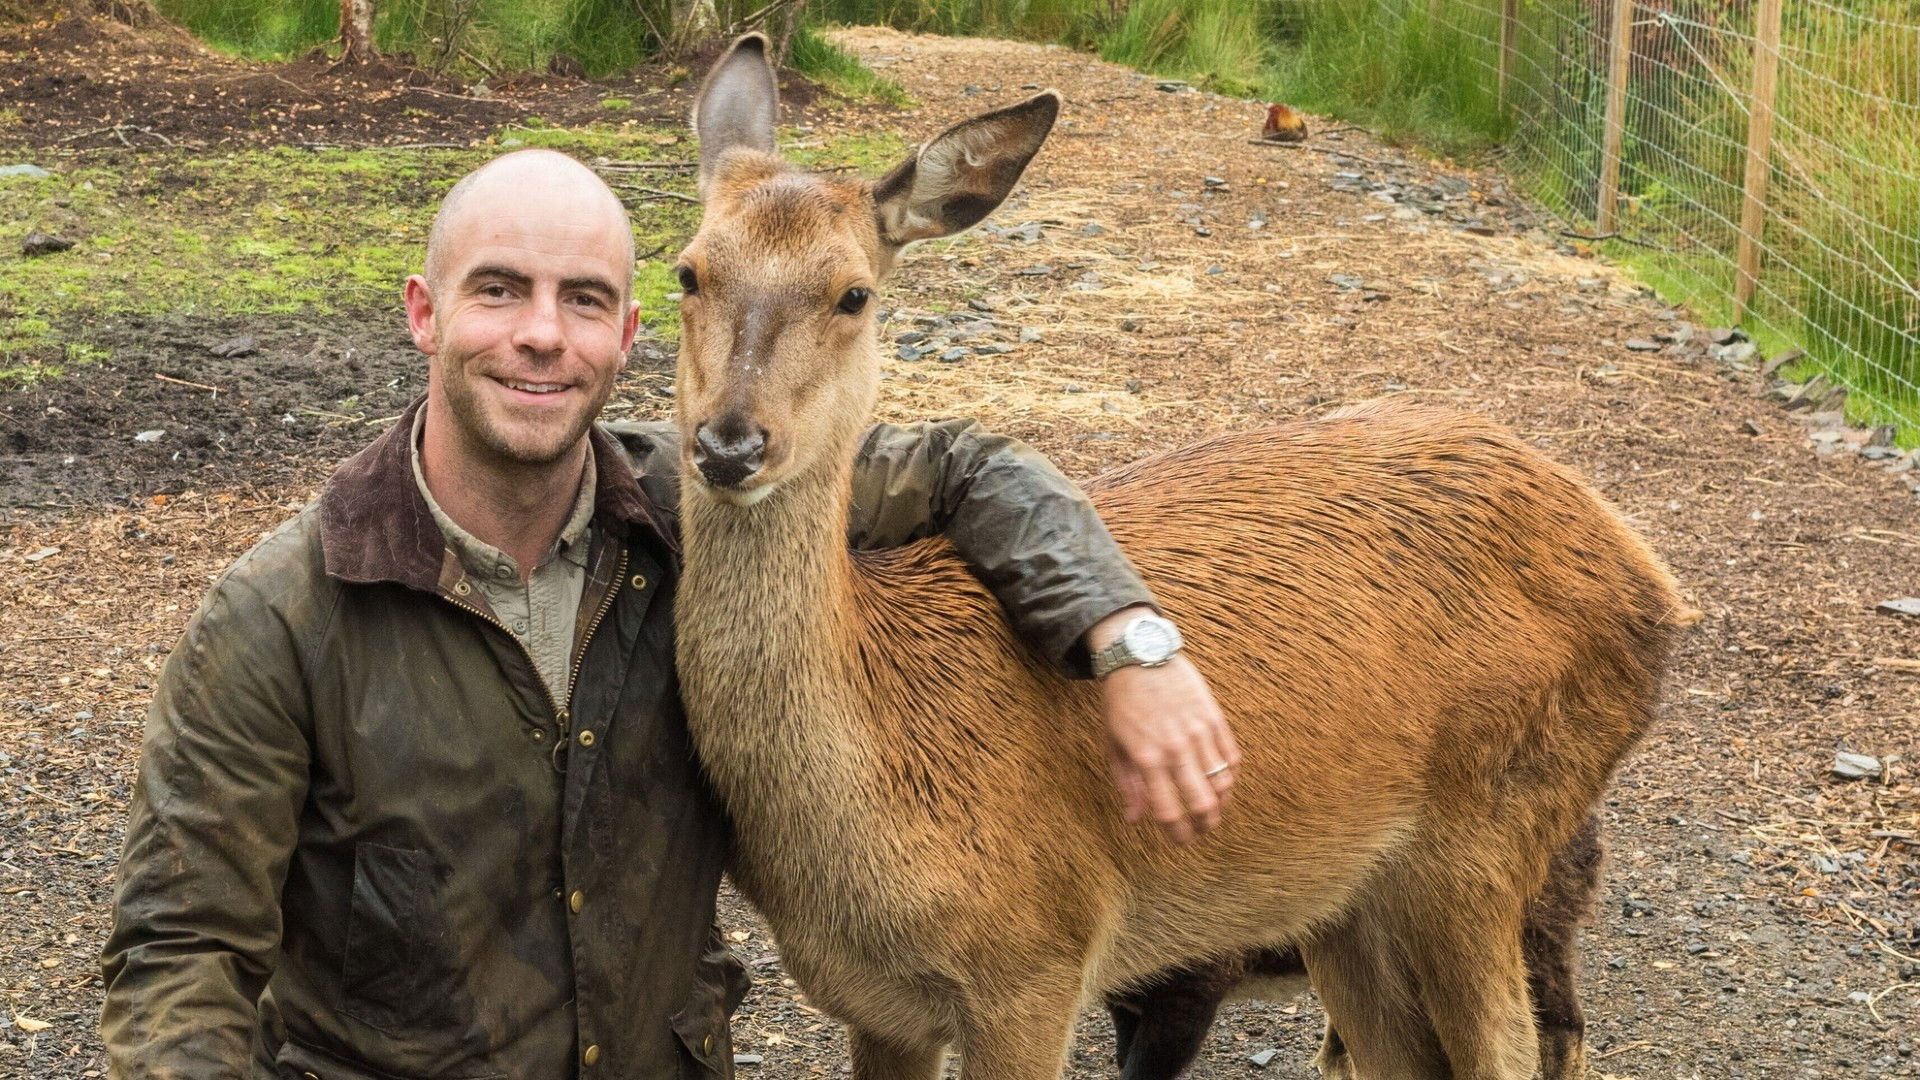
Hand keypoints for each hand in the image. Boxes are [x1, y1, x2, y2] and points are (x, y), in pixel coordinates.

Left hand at [1089, 609, 1238, 843]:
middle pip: (1203, 803)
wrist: (1141, 655)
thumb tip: (1136, 819)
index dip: (1177, 834)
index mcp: (1147, 758)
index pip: (1169, 811)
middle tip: (1202, 831)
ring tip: (1213, 810)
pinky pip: (1231, 757)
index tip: (1180, 840)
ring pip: (1223, 783)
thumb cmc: (1121, 702)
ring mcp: (1199, 732)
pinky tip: (1221, 782)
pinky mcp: (1215, 718)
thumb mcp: (1113, 744)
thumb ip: (1127, 784)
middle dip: (1205, 826)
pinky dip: (1229, 776)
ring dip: (1221, 804)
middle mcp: (1176, 748)